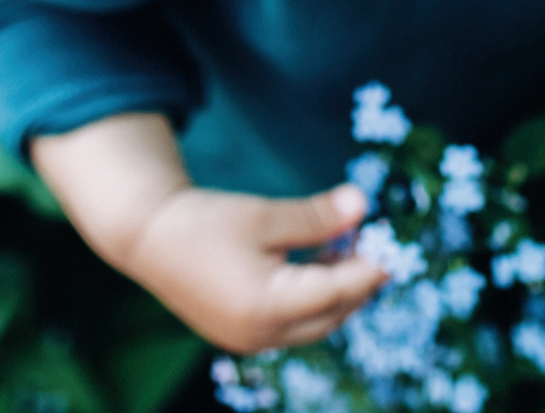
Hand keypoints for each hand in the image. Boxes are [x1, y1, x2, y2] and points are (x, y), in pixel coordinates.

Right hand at [126, 182, 385, 351]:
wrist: (147, 238)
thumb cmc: (204, 220)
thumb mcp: (264, 213)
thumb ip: (317, 216)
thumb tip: (364, 203)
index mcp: (267, 305)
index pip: (338, 291)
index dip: (371, 269)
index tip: (397, 249)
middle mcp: (261, 334)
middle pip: (332, 315)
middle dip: (358, 282)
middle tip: (377, 244)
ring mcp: (250, 341)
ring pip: (315, 324)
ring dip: (337, 291)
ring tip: (349, 248)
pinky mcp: (242, 336)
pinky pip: (293, 326)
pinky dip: (312, 300)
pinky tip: (319, 264)